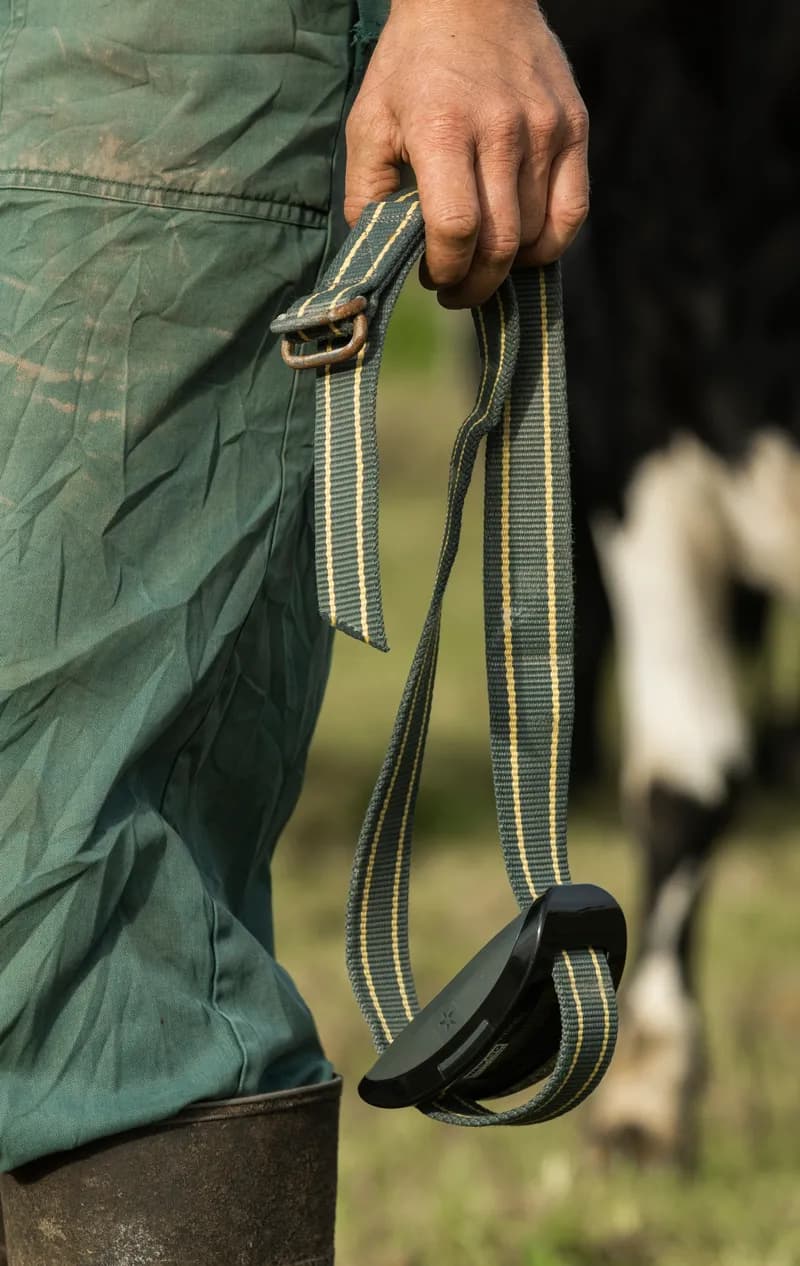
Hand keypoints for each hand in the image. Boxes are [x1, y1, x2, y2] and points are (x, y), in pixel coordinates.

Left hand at [344, 0, 588, 307]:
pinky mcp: (573, 127)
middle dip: (475, 284)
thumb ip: (366, 194)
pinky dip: (549, 244)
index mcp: (443, 131)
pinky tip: (524, 247)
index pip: (456, 230)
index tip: (432, 278)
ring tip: (482, 260)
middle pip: (500, 244)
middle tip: (455, 289)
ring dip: (507, 265)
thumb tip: (379, 255)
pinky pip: (573, 211)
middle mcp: (500, 131)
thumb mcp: (368, 123)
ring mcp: (543, 129)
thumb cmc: (412, 66)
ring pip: (535, 235)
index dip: (445, 270)